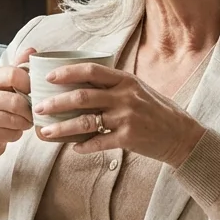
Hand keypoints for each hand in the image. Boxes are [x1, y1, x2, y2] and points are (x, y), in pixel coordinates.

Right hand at [0, 46, 36, 180]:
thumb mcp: (7, 84)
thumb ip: (19, 67)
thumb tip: (32, 50)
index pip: (14, 75)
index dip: (30, 84)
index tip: (36, 92)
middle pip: (16, 102)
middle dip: (30, 111)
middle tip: (34, 113)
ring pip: (14, 120)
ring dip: (25, 124)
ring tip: (25, 122)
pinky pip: (9, 134)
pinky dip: (16, 135)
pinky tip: (13, 131)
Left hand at [33, 63, 205, 166]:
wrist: (181, 135)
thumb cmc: (155, 110)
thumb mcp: (137, 89)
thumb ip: (113, 85)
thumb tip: (81, 81)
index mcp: (125, 80)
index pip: (91, 70)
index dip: (68, 72)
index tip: (49, 76)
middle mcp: (125, 96)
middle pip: (82, 96)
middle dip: (56, 102)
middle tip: (38, 107)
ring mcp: (127, 118)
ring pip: (86, 122)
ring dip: (62, 128)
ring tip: (45, 132)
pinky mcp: (129, 138)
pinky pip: (99, 142)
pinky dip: (83, 146)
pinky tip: (73, 149)